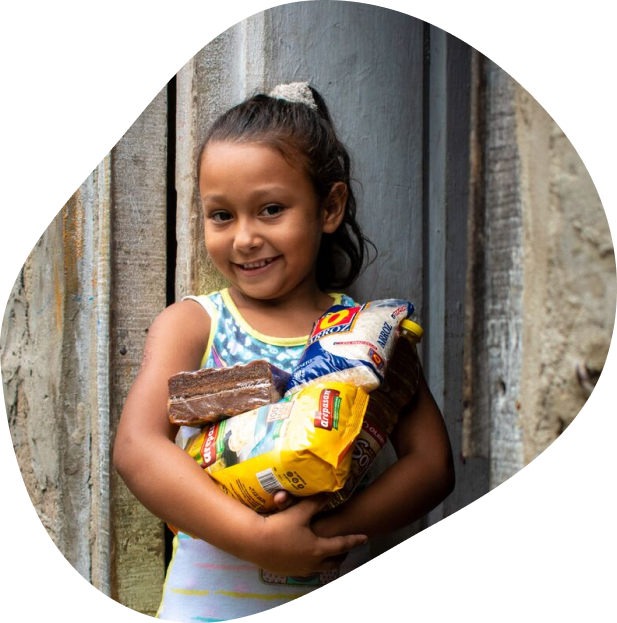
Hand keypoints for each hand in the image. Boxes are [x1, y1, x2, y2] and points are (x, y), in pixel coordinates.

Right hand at [253, 494, 367, 575]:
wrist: (254, 543)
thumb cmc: (279, 527)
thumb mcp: (300, 512)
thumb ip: (316, 503)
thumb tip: (330, 493)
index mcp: (318, 549)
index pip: (342, 545)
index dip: (354, 540)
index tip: (365, 537)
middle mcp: (312, 563)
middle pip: (333, 562)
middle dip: (342, 554)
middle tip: (345, 547)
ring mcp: (300, 570)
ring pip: (320, 568)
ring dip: (327, 560)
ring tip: (328, 552)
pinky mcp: (288, 572)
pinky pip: (306, 569)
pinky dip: (312, 562)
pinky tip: (306, 554)